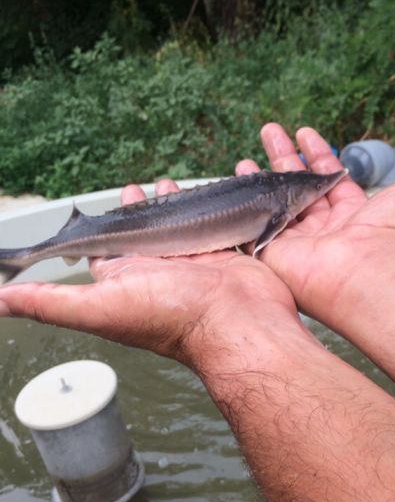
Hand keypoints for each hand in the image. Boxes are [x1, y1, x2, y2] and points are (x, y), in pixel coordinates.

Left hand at [0, 180, 297, 367]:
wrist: (236, 319)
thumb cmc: (172, 317)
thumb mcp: (100, 307)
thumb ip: (50, 303)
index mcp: (125, 280)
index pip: (102, 251)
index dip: (96, 229)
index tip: (95, 206)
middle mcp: (156, 271)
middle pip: (142, 235)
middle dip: (136, 209)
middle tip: (134, 187)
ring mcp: (190, 261)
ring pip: (176, 227)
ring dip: (169, 206)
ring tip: (166, 183)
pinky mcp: (220, 252)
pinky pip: (209, 224)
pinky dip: (206, 208)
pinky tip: (206, 194)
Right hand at [236, 122, 394, 325]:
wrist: (380, 276)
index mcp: (358, 215)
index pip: (332, 179)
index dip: (318, 154)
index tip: (305, 132)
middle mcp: (327, 231)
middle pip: (299, 188)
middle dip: (284, 157)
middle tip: (271, 132)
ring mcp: (300, 246)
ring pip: (274, 208)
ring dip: (259, 182)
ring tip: (243, 160)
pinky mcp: (276, 258)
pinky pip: (253, 232)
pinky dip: (241, 213)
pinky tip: (231, 190)